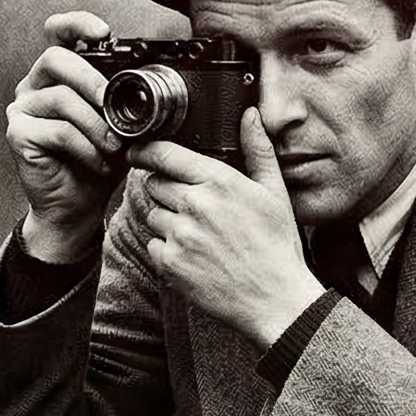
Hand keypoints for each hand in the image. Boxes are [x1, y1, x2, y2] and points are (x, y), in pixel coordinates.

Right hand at [7, 11, 127, 262]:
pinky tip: (98, 163)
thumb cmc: (98, 161)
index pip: (57, 33)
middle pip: (56, 59)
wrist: (77, 206)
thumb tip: (154, 86)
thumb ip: (126, 101)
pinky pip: (58, 130)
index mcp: (59, 75)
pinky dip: (85, 147)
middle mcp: (34, 85)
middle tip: (114, 105)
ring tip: (115, 147)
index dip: (77, 24)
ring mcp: (22, 108)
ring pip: (61, 98)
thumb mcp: (121, 125)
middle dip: (92, 79)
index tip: (103, 31)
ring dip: (96, 124)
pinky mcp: (18, 134)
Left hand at [135, 113, 324, 347]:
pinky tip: (194, 254)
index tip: (138, 150)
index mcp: (219, 182)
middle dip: (167, 190)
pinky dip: (167, 249)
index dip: (146, 150)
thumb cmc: (278, 246)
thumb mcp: (275, 193)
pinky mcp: (170, 264)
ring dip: (167, 220)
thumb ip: (258, 150)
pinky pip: (153, 245)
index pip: (165, 155)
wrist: (275, 300)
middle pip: (155, 184)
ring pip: (153, 215)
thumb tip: (249, 115)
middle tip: (192, 206)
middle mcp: (195, 206)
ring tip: (198, 234)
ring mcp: (180, 236)